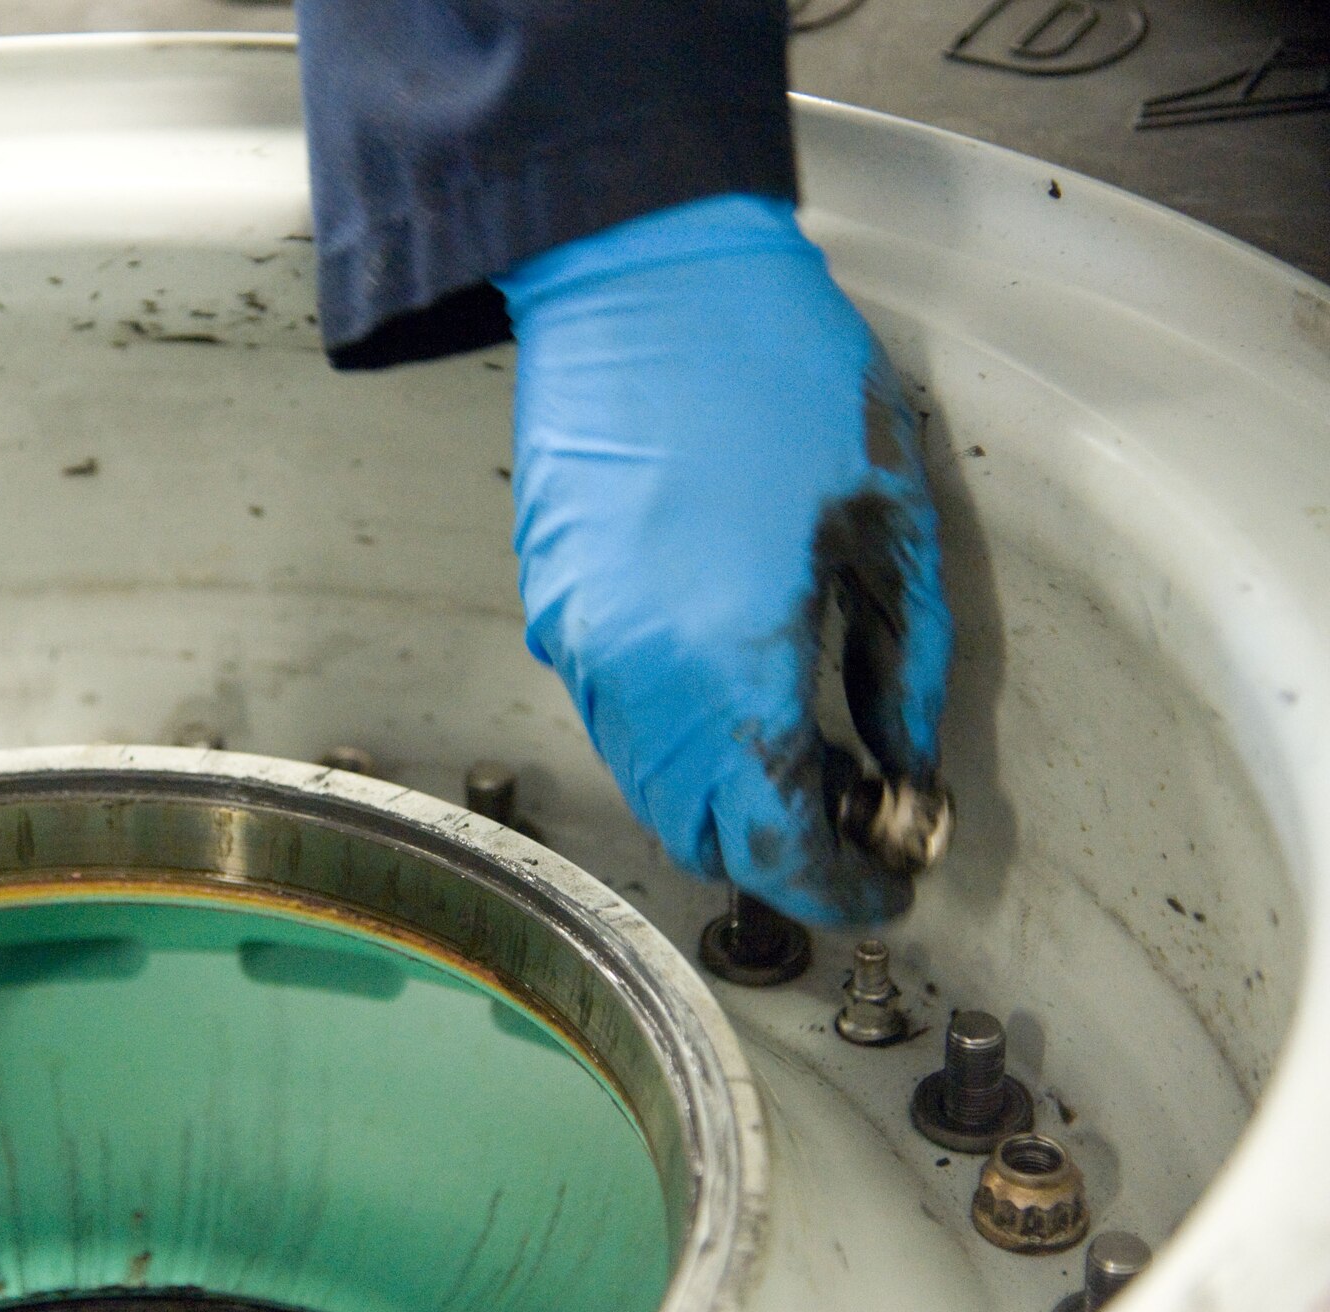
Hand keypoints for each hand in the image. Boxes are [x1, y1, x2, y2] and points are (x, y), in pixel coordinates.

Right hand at [492, 195, 950, 925]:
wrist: (638, 275)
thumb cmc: (775, 373)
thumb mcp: (887, 523)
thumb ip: (905, 673)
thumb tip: (904, 769)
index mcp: (724, 663)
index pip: (771, 848)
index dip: (837, 890)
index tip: (886, 882)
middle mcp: (630, 676)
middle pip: (696, 838)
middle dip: (777, 853)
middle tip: (854, 808)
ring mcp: (575, 642)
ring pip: (647, 783)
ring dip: (720, 797)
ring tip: (799, 742)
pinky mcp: (551, 604)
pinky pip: (614, 717)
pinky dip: (673, 740)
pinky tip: (728, 683)